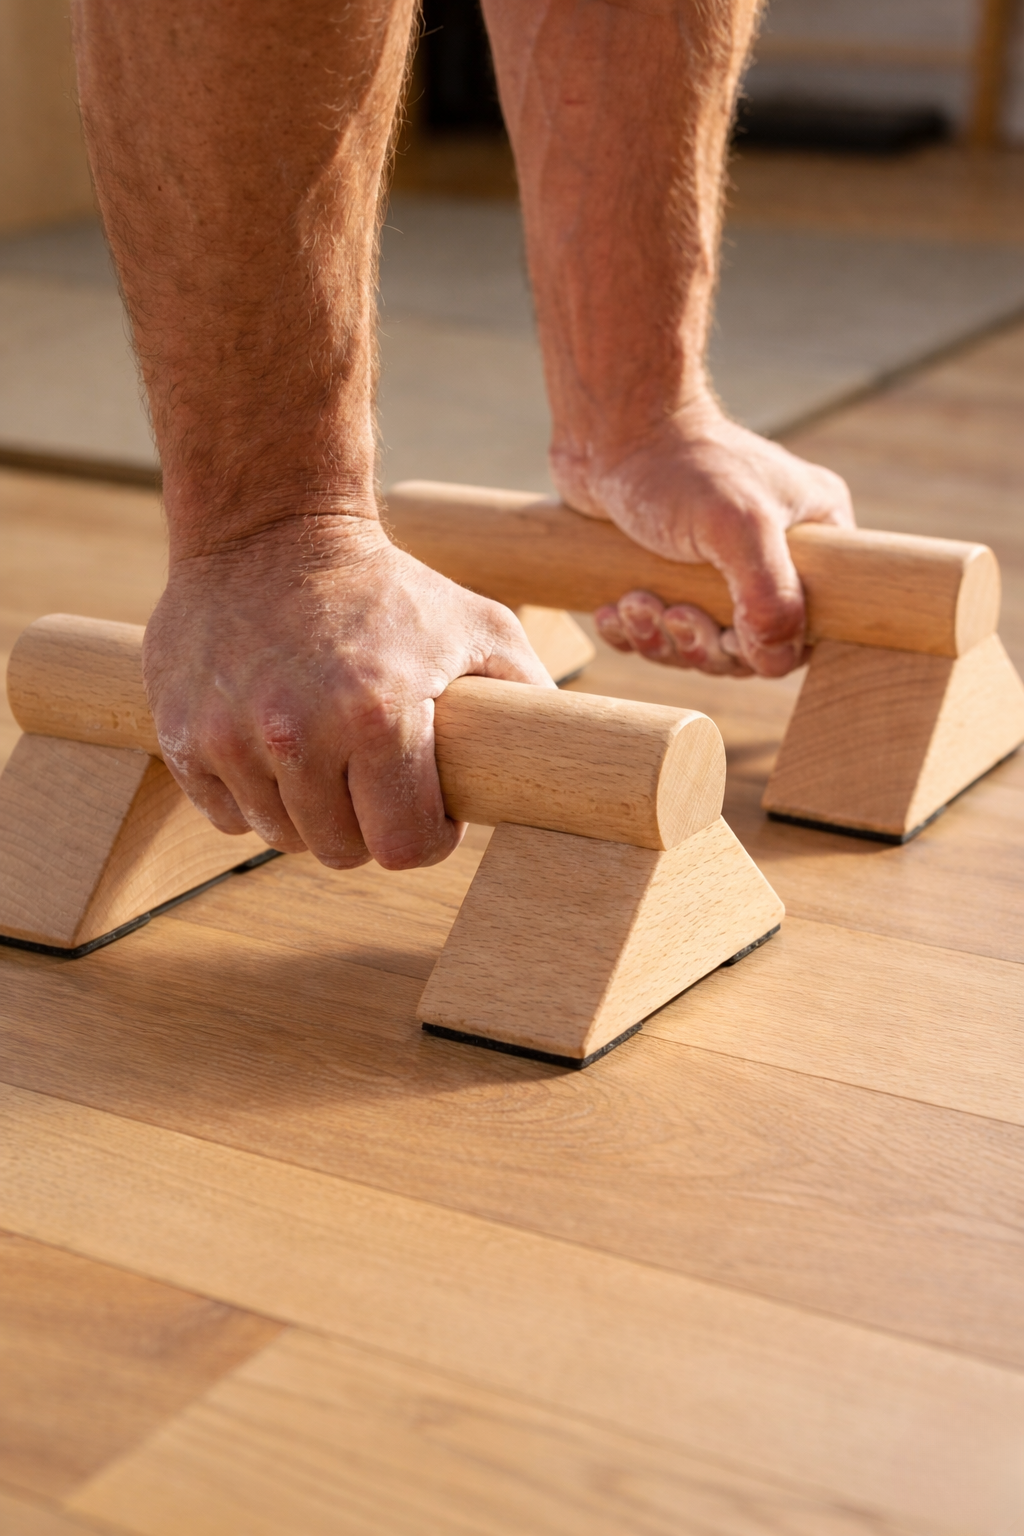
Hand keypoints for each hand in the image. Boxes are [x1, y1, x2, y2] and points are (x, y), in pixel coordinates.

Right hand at [142, 515, 552, 869]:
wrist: (269, 527)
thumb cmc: (388, 585)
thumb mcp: (479, 625)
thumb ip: (529, 694)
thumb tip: (569, 758)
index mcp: (378, 715)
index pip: (403, 847)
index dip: (425, 839)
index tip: (428, 812)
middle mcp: (298, 734)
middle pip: (340, 852)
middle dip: (368, 828)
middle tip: (377, 784)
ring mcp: (231, 737)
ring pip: (280, 837)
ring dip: (309, 814)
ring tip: (327, 760)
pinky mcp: (182, 735)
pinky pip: (225, 814)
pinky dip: (253, 797)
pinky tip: (275, 750)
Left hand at [552, 396, 854, 677]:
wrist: (609, 426)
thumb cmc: (681, 465)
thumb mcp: (739, 526)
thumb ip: (769, 594)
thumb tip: (776, 658)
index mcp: (813, 538)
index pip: (807, 626)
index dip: (764, 649)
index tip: (725, 636)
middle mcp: (771, 554)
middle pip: (747, 645)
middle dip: (701, 644)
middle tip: (671, 615)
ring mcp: (715, 567)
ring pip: (697, 642)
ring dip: (661, 638)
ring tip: (633, 603)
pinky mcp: (664, 573)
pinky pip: (656, 630)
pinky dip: (634, 631)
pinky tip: (612, 611)